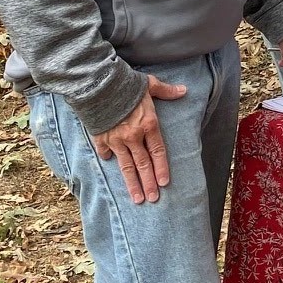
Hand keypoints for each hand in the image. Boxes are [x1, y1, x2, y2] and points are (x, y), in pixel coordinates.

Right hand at [90, 75, 186, 204]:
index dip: (162, 168)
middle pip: (143, 164)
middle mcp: (133, 136)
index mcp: (149, 125)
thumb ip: (166, 91)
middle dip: (148, 184)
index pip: (158, 152)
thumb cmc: (127, 84)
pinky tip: (111, 164)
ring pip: (126, 166)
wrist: (99, 84)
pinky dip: (108, 158)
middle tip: (152, 199)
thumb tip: (183, 90)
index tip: (164, 183)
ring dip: (132, 183)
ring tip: (137, 199)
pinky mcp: (100, 138)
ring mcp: (116, 139)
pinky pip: (105, 153)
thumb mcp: (151, 85)